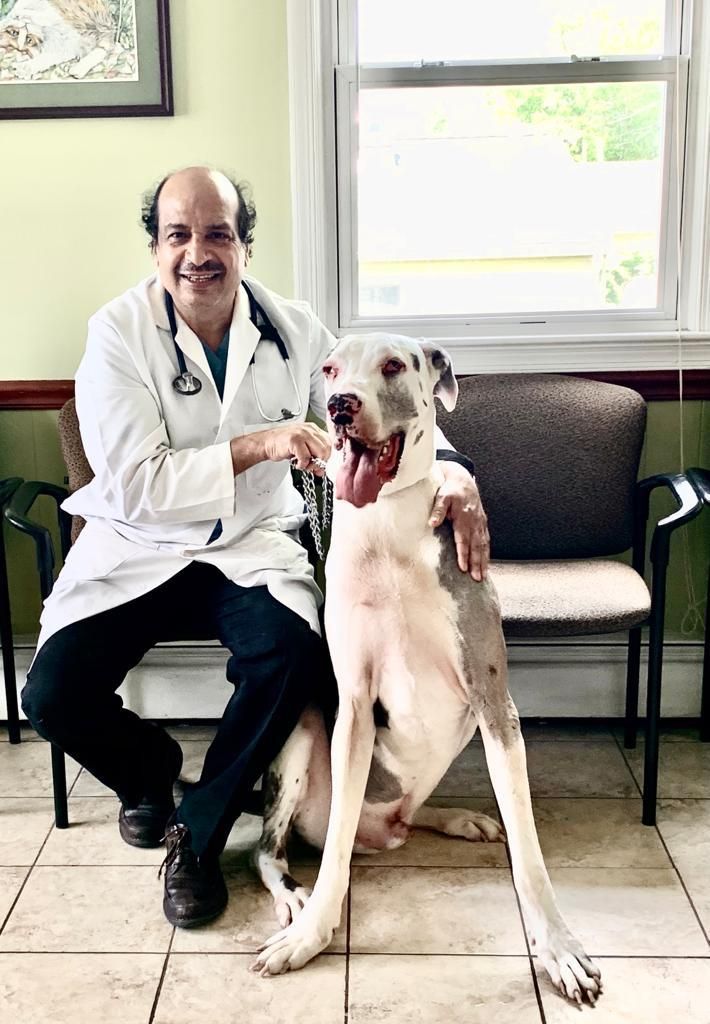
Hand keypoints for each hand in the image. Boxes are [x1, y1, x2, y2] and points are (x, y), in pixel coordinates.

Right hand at [262, 422, 330, 473]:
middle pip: (327, 449)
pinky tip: (297, 463)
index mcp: (313, 429)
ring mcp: (302, 433)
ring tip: (303, 464)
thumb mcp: (302, 449)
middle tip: (310, 466)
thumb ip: (314, 457)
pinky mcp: (294, 440)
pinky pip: (306, 457)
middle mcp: (309, 429)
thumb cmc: (283, 445)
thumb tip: (322, 470)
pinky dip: (302, 465)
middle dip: (320, 461)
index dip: (326, 456)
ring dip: (312, 464)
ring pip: (319, 452)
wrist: (266, 443)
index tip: (319, 463)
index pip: (329, 443)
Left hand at [429, 461, 489, 579]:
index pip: (463, 540)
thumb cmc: (450, 489)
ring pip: (483, 545)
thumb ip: (438, 510)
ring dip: (483, 561)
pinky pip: (486, 541)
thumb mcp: (441, 496)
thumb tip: (432, 523)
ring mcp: (480, 523)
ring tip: (483, 576)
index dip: (463, 554)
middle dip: (476, 563)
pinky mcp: (483, 523)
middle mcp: (474, 522)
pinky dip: (487, 553)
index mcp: (463, 518)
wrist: (462, 479)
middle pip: (476, 546)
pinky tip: (486, 563)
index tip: (463, 567)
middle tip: (477, 578)